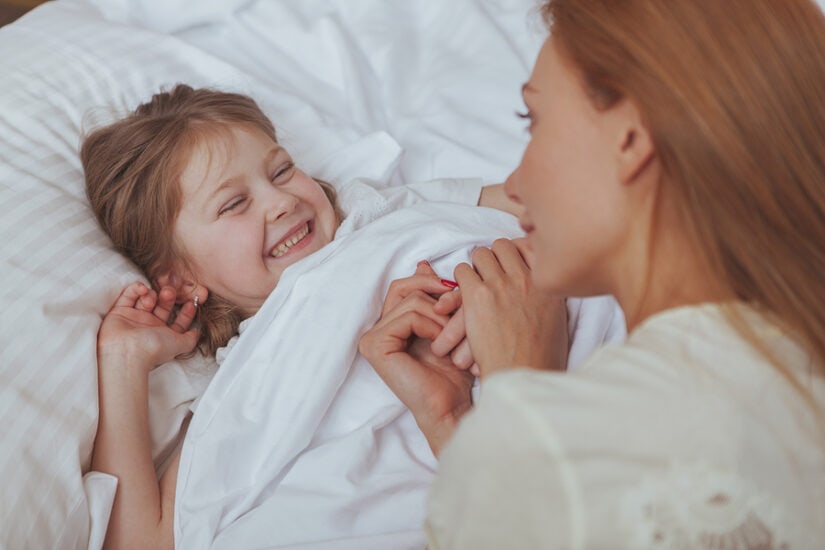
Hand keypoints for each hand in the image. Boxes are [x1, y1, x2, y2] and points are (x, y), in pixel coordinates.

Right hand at [97, 282, 199, 369]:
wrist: (126, 351)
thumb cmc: (154, 348)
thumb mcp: (180, 344)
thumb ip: (191, 339)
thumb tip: (198, 332)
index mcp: (164, 335)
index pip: (178, 321)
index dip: (186, 312)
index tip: (192, 302)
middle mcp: (150, 326)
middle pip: (163, 306)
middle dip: (169, 297)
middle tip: (169, 292)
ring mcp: (135, 318)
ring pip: (147, 299)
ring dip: (152, 295)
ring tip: (151, 300)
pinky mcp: (120, 311)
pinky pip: (129, 295)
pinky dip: (137, 289)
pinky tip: (142, 289)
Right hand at [360, 262, 473, 454]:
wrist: (453, 408)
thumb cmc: (455, 373)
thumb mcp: (447, 325)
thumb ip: (433, 297)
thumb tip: (422, 263)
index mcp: (388, 325)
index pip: (404, 285)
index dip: (431, 283)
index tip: (455, 293)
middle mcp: (374, 331)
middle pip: (404, 287)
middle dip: (437, 294)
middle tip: (457, 309)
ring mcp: (371, 339)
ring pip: (411, 301)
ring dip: (441, 316)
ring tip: (454, 337)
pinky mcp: (375, 346)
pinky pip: (408, 316)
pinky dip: (432, 326)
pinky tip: (442, 346)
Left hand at [453, 239, 567, 376]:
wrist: (521, 376)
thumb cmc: (539, 359)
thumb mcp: (555, 321)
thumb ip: (546, 298)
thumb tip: (537, 289)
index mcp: (548, 284)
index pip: (530, 247)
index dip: (515, 255)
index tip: (508, 266)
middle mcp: (527, 278)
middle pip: (503, 246)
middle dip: (493, 259)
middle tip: (487, 276)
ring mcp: (502, 283)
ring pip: (480, 254)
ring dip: (474, 269)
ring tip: (471, 286)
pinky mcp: (478, 295)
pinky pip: (461, 271)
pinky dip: (458, 282)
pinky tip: (458, 299)